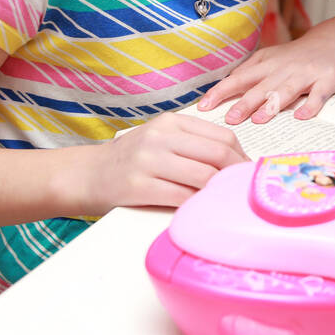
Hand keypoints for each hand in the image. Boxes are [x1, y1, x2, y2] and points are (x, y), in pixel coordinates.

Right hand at [66, 112, 247, 213]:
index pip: (222, 137)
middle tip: (243, 191)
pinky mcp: (138, 186)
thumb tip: (236, 162)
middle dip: (237, 176)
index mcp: (170, 122)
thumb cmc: (130, 161)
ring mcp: (148, 161)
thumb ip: (192, 145)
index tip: (248, 174)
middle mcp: (160, 137)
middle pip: (218, 155)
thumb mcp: (160, 140)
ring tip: (224, 202)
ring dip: (219, 192)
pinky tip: (201, 211)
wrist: (85, 176)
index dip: (242, 158)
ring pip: (203, 177)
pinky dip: (197, 205)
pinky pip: (181, 197)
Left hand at [196, 29, 334, 123]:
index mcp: (266, 64)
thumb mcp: (270, 58)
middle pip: (260, 86)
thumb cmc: (298, 56)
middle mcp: (283, 68)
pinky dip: (311, 105)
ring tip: (259, 119)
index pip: (238, 78)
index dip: (221, 92)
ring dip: (272, 104)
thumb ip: (249, 72)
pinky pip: (318, 94)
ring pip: (286, 89)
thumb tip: (223, 88)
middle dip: (244, 102)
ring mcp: (306, 73)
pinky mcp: (327, 79)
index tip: (203, 106)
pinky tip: (302, 116)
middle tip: (230, 119)